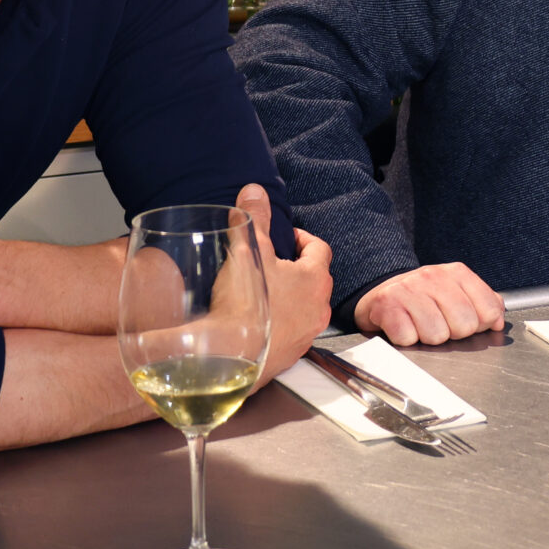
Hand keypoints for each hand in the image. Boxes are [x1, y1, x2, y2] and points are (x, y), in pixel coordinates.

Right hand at [241, 184, 333, 384]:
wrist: (228, 358)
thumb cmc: (245, 302)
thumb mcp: (248, 250)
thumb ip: (254, 219)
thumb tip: (255, 190)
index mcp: (315, 279)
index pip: (320, 249)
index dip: (304, 239)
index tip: (287, 237)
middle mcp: (319, 308)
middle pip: (314, 280)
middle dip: (296, 268)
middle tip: (273, 262)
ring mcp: (306, 335)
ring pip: (304, 308)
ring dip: (289, 298)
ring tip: (263, 292)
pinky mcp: (290, 356)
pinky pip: (290, 333)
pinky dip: (278, 324)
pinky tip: (256, 322)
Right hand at [355, 260, 503, 346]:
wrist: (381, 292)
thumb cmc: (423, 298)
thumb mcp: (456, 292)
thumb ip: (484, 303)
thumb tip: (498, 321)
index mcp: (457, 273)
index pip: (489, 310)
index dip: (480, 325)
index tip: (467, 322)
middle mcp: (434, 277)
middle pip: (465, 325)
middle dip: (454, 334)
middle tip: (440, 325)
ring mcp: (410, 289)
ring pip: (437, 335)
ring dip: (428, 339)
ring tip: (420, 326)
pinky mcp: (387, 305)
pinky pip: (409, 338)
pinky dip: (407, 340)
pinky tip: (404, 327)